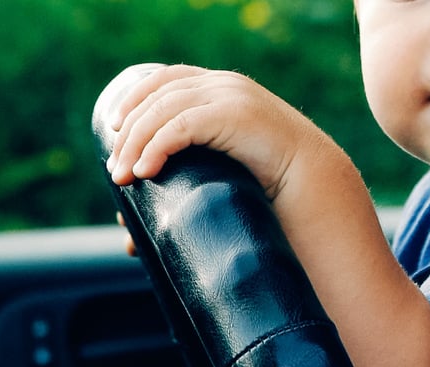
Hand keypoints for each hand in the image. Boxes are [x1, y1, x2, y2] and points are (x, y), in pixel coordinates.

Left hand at [106, 64, 318, 201]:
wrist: (314, 183)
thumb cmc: (271, 185)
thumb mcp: (226, 166)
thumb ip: (194, 172)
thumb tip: (137, 225)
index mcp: (221, 87)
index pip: (165, 78)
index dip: (134, 99)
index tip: (114, 130)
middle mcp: (223, 84)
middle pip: (156, 95)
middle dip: (129, 132)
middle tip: (115, 170)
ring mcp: (228, 95)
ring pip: (162, 111)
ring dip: (136, 144)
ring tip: (124, 177)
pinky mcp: (233, 115)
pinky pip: (181, 127)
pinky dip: (156, 148)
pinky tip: (145, 172)